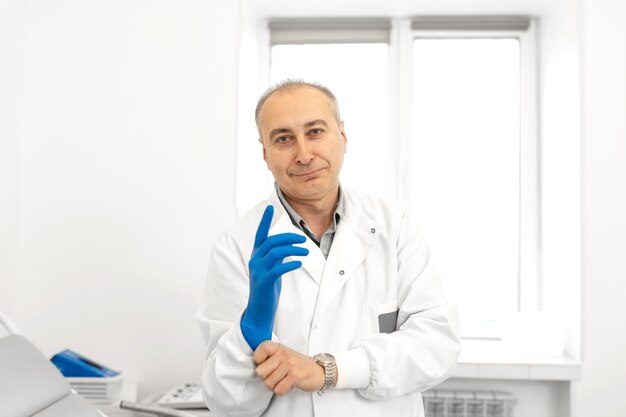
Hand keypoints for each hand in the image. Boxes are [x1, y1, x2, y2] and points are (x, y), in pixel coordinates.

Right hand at [241, 205, 308, 349]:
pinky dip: (290, 263)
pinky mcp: (264, 282)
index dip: (265, 221)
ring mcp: (258, 271)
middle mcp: (255, 260)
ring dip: (292, 250)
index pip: (260, 234)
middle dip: (288, 237)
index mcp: (256, 255)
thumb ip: (276, 256)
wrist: (259, 310)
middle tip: (303, 239)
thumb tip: (287, 245)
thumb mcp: (271, 268)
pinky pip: (278, 268)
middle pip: (272, 241)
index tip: (270, 207)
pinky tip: (299, 263)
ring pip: (275, 252)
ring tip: (306, 252)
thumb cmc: (267, 288)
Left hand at [254, 341, 324, 394]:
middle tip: (275, 376)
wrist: (319, 371)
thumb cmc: (299, 365)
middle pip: (260, 372)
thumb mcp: (284, 356)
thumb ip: (270, 358)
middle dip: (266, 378)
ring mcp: (290, 365)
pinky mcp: (295, 376)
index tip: (262, 363)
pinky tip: (288, 385)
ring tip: (283, 381)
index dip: (258, 359)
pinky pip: (278, 389)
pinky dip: (282, 391)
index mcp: (279, 348)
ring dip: (274, 386)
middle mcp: (284, 354)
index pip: (261, 349)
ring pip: (268, 383)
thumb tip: (255, 366)